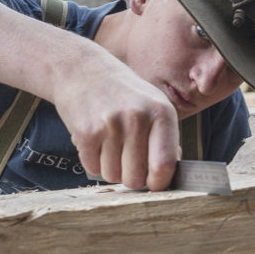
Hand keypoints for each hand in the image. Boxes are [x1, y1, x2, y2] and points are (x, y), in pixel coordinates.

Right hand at [53, 66, 178, 191]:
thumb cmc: (125, 94)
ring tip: (112, 145)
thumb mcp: (155, 105)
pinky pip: (93, 169)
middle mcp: (137, 118)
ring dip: (112, 169)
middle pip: (136, 178)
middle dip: (132, 177)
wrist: (84, 70)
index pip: (165, 164)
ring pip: (113, 176)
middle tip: (129, 161)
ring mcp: (110, 126)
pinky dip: (95, 162)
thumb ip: (166, 139)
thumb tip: (170, 174)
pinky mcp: (85, 133)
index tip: (155, 185)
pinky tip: (97, 141)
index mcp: (161, 113)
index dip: (160, 183)